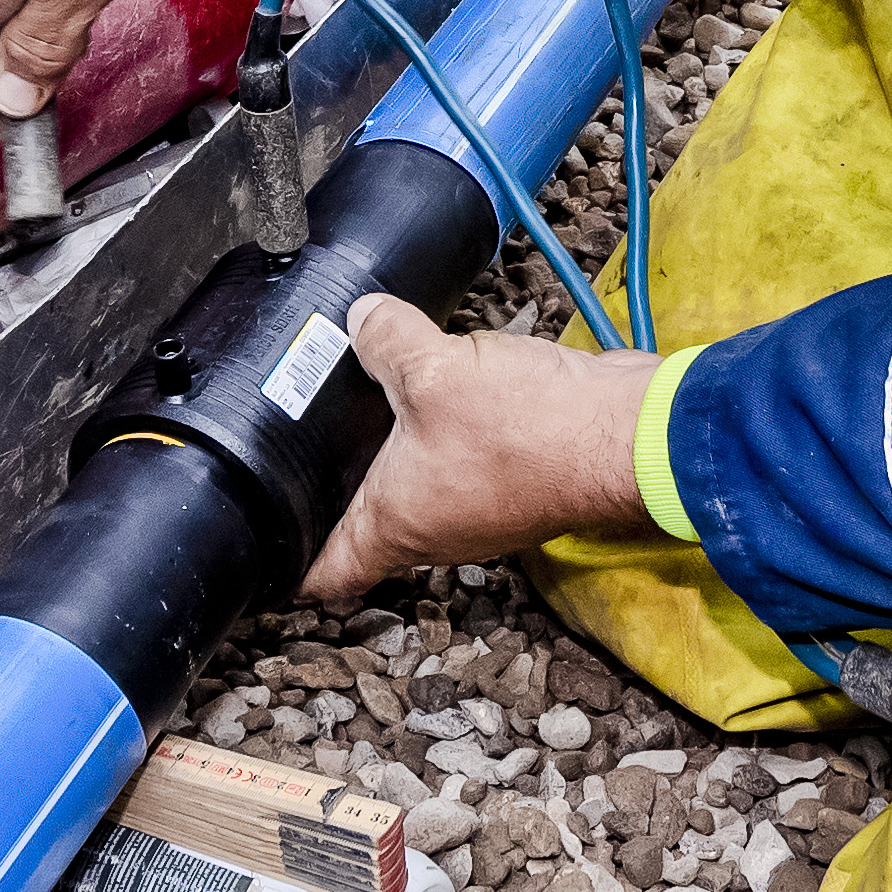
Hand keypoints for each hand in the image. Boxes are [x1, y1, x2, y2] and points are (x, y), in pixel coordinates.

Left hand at [306, 295, 668, 598]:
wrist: (628, 432)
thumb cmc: (532, 431)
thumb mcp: (435, 369)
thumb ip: (385, 340)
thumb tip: (361, 318)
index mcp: (396, 525)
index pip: (325, 572)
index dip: (286, 566)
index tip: (262, 550)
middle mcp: (435, 529)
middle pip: (369, 525)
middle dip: (336, 489)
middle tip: (302, 446)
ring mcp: (478, 507)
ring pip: (418, 488)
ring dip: (395, 453)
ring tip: (365, 401)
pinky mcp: (513, 476)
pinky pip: (462, 458)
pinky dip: (444, 431)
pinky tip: (438, 383)